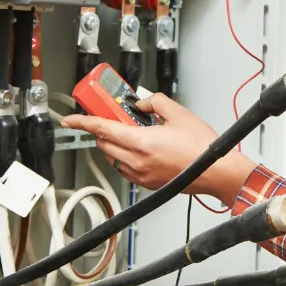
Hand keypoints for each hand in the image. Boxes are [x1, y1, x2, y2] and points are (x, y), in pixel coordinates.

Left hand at [61, 94, 257, 207]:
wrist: (215, 171)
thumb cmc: (202, 147)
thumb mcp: (179, 113)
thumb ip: (154, 102)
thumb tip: (140, 104)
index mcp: (141, 142)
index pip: (102, 130)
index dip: (82, 123)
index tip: (70, 120)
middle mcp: (137, 161)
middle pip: (104, 144)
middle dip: (105, 130)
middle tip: (117, 119)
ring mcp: (141, 175)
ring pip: (114, 157)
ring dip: (116, 144)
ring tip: (137, 134)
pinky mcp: (147, 183)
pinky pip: (126, 168)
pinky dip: (127, 157)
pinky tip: (145, 149)